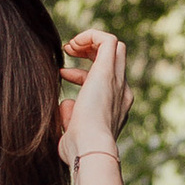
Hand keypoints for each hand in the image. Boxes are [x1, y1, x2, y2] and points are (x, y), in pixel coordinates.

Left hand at [59, 26, 131, 166]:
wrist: (90, 149)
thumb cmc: (78, 147)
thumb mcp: (72, 131)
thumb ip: (69, 116)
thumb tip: (65, 105)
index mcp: (115, 107)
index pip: (103, 81)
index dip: (80, 74)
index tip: (63, 75)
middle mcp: (122, 92)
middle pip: (115, 58)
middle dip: (91, 51)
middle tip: (69, 53)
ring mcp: (117, 81)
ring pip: (115, 47)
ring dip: (90, 41)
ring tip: (68, 48)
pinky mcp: (107, 72)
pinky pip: (106, 40)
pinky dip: (90, 35)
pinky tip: (71, 44)